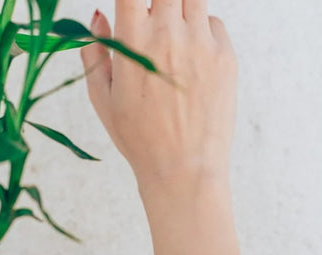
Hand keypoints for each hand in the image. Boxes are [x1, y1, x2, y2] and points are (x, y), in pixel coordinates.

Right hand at [80, 1, 237, 197]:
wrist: (184, 170)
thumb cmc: (140, 140)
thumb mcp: (103, 100)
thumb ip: (96, 52)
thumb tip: (98, 16)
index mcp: (134, 40)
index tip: (131, 7)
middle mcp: (169, 33)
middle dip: (157, 1)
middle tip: (154, 25)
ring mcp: (202, 44)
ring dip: (180, 10)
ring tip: (173, 39)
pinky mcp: (226, 57)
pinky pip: (214, 23)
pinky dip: (202, 29)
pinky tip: (193, 58)